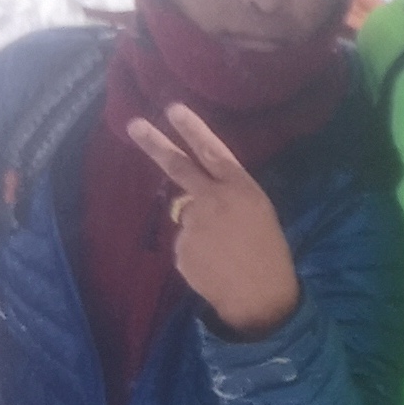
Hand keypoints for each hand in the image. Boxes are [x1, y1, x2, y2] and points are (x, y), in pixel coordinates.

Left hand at [127, 104, 300, 336]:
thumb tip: (198, 196)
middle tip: (134, 124)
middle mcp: (212, 200)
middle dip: (154, 143)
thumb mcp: (258, 211)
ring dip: (199, 232)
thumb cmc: (269, 251)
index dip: (193, 128)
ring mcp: (192, 226)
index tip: (173, 108)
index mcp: (240, 187)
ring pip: (186, 219)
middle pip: (178, 166)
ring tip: (224, 252)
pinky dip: (195, 255)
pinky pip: (184, 246)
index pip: (212, 150)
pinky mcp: (180, 251)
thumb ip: (227, 196)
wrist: (261, 296)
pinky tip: (214, 266)